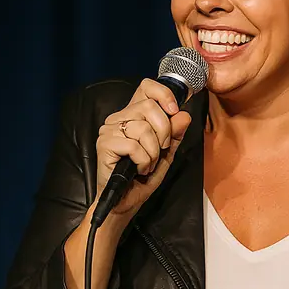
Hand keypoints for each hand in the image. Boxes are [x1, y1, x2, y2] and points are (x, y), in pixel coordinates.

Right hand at [95, 78, 192, 216]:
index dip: (164, 94)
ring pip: (142, 127)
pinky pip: (133, 145)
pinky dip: (143, 160)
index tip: (174, 110)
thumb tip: (183, 114)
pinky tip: (139, 169)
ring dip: (153, 152)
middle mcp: (119, 118)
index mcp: (133, 115)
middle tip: (160, 151)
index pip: (146, 87)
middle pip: (149, 107)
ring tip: (148, 164)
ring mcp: (109, 130)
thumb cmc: (143, 177)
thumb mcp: (167, 153)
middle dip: (164, 132)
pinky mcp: (104, 144)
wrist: (126, 201)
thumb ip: (175, 134)